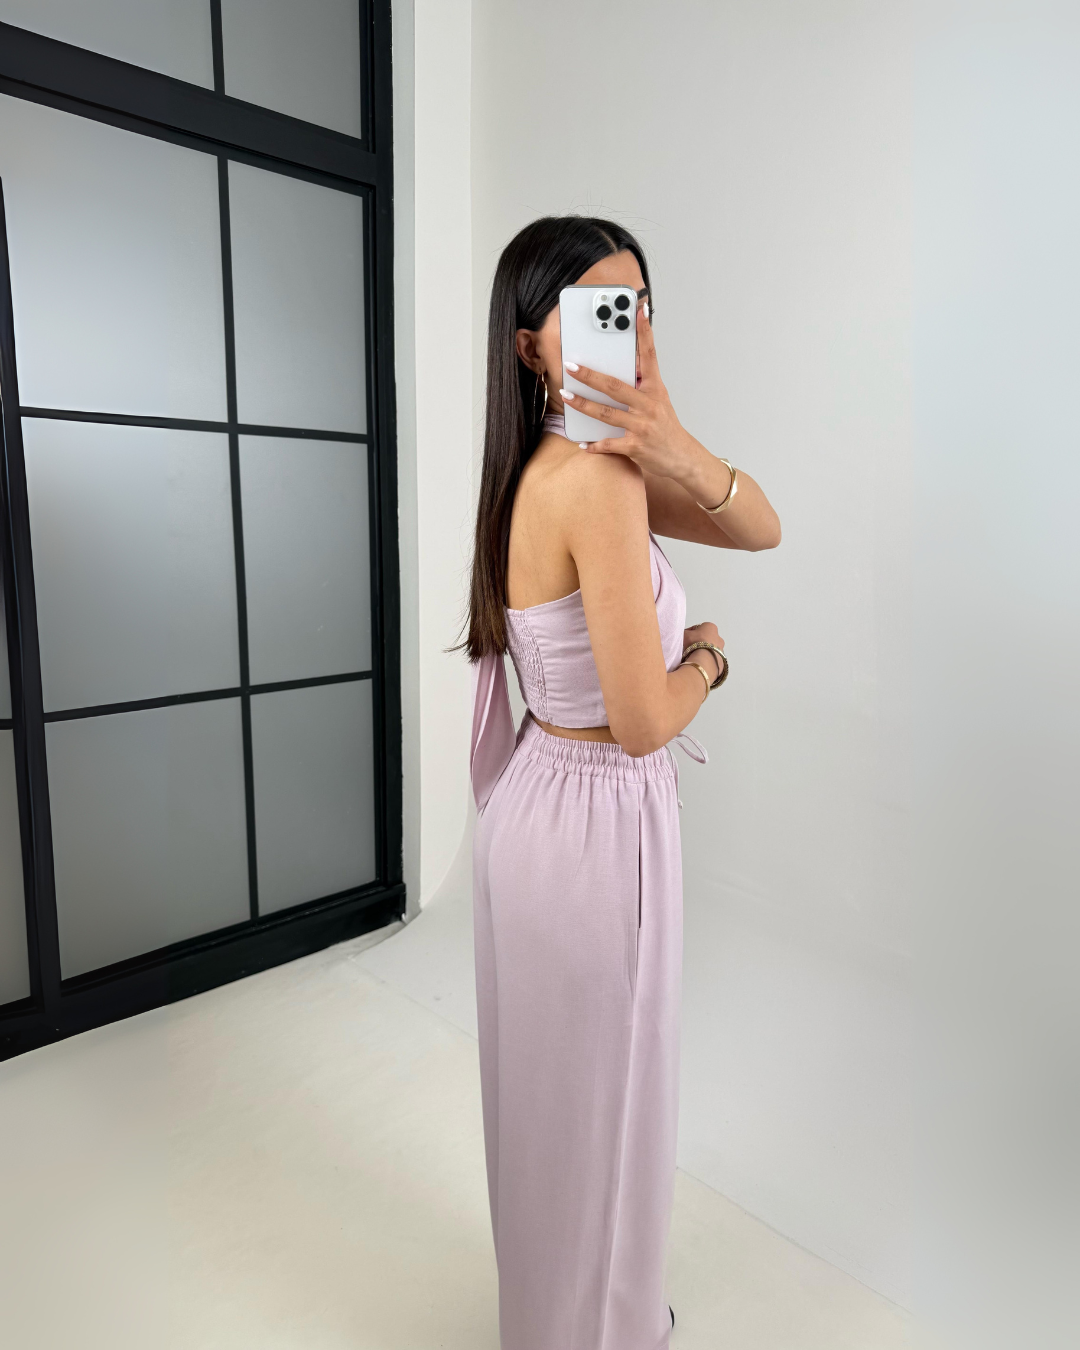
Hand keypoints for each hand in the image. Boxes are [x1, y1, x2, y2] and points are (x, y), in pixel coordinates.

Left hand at [559, 305, 698, 479]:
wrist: (683, 458)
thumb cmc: (666, 428)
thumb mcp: (659, 402)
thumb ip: (640, 386)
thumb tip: (617, 370)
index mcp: (655, 390)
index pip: (650, 356)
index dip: (645, 333)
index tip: (638, 311)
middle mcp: (649, 405)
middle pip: (615, 386)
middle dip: (590, 375)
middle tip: (571, 365)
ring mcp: (642, 426)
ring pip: (606, 413)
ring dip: (583, 405)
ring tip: (566, 395)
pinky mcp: (636, 447)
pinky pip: (609, 444)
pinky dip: (594, 445)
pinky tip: (583, 443)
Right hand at [682, 622, 723, 681]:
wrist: (703, 661)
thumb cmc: (693, 644)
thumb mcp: (684, 634)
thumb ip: (684, 633)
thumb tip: (684, 635)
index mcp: (710, 627)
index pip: (697, 628)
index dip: (689, 633)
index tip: (683, 640)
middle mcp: (719, 637)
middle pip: (705, 639)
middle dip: (697, 643)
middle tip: (688, 649)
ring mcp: (722, 650)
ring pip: (709, 650)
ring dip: (703, 652)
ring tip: (693, 658)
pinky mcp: (722, 661)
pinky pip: (712, 660)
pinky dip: (706, 661)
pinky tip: (699, 664)